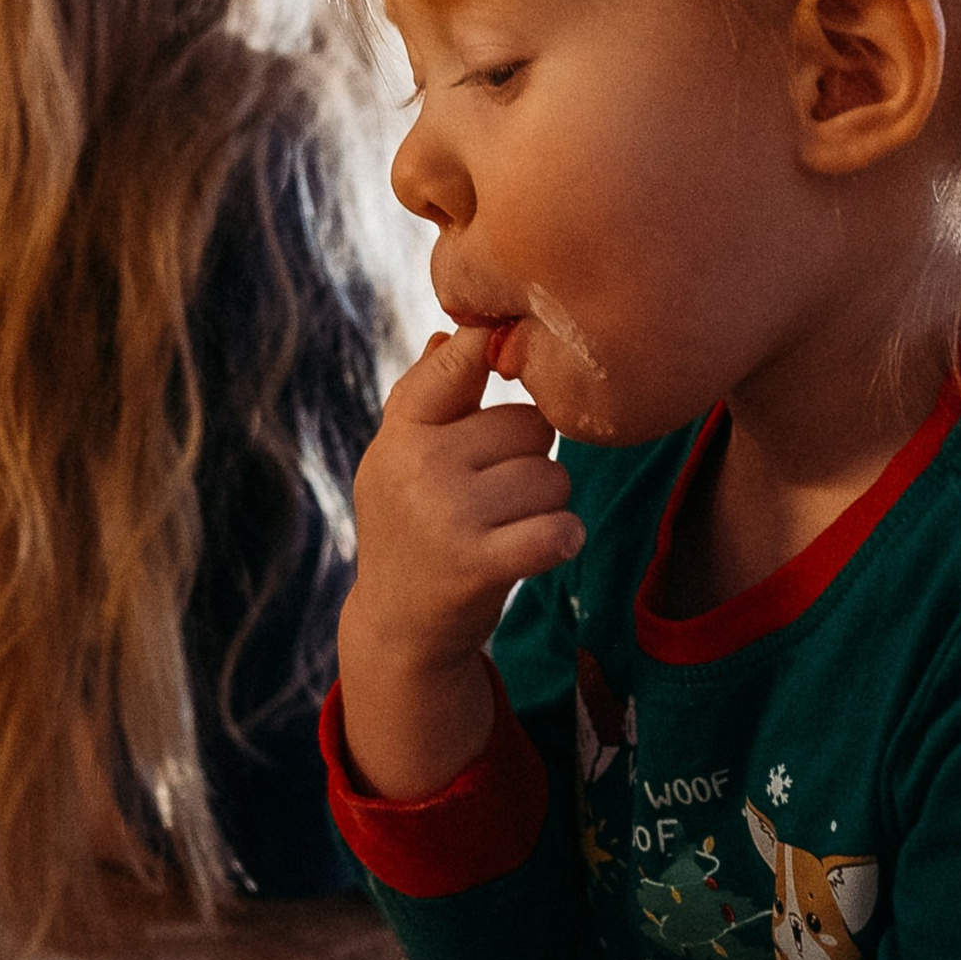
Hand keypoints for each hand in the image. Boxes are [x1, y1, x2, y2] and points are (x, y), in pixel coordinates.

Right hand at [334, 326, 582, 799]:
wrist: (398, 627)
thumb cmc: (411, 525)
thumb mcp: (402, 457)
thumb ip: (431, 394)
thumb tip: (461, 333)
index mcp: (402, 432)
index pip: (463, 361)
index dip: (496, 352)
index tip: (506, 348)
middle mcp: (419, 467)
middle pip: (530, 426)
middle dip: (529, 458)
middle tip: (495, 494)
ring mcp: (448, 516)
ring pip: (552, 478)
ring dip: (546, 504)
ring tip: (505, 526)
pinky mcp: (479, 565)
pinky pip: (560, 529)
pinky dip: (562, 538)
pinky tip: (540, 547)